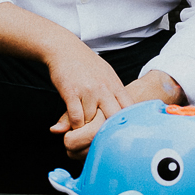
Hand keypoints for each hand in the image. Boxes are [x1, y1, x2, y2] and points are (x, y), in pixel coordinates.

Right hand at [57, 69, 181, 157]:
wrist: (64, 49)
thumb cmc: (86, 63)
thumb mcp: (106, 75)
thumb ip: (116, 93)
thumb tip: (127, 110)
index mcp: (114, 85)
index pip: (129, 108)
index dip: (130, 124)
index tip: (129, 137)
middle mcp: (104, 88)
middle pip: (114, 117)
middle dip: (111, 133)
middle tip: (107, 145)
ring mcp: (88, 91)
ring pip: (93, 121)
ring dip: (88, 131)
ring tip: (86, 139)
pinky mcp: (71, 92)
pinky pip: (76, 117)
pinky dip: (75, 127)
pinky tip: (74, 129)